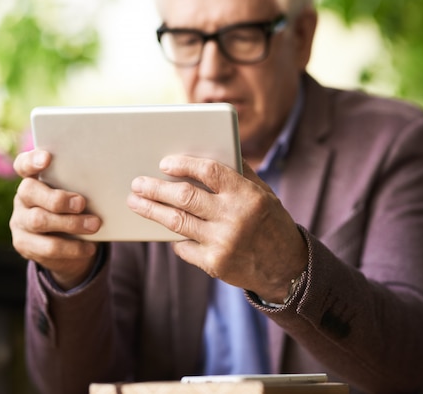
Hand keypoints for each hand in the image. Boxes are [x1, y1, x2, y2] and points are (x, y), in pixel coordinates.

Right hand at [10, 149, 102, 289]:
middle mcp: (23, 198)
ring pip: (38, 220)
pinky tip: (90, 247)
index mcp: (34, 179)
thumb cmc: (76, 210)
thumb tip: (106, 180)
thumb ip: (81, 186)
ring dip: (70, 223)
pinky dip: (72, 247)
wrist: (68, 247)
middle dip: (57, 197)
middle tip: (81, 203)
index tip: (47, 158)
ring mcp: (20, 221)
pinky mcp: (24, 244)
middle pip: (29, 191)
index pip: (23, 164)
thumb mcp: (78, 194)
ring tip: (94, 225)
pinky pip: (47, 247)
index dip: (32, 160)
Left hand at [127, 155, 306, 302]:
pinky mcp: (214, 265)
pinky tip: (165, 230)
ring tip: (136, 202)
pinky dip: (173, 237)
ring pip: (176, 221)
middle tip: (137, 183)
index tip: (164, 163)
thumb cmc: (270, 223)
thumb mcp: (262, 193)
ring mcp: (223, 243)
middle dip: (155, 188)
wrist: (287, 268)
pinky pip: (183, 247)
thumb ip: (237, 173)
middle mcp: (235, 218)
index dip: (184, 164)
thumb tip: (201, 154)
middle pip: (184, 197)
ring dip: (152, 210)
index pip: (209, 171)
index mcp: (248, 195)